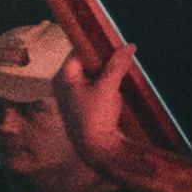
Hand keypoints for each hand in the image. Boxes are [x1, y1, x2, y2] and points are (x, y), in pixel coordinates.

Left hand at [53, 41, 151, 181]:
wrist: (97, 150)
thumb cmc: (95, 118)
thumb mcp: (107, 87)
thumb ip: (117, 65)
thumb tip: (128, 46)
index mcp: (63, 78)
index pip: (77, 53)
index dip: (94, 47)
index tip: (112, 40)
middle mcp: (66, 86)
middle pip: (87, 65)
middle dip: (105, 60)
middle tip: (123, 52)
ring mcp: (76, 98)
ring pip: (95, 77)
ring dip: (110, 73)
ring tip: (126, 65)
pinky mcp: (88, 108)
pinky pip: (99, 89)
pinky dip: (111, 85)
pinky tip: (124, 84)